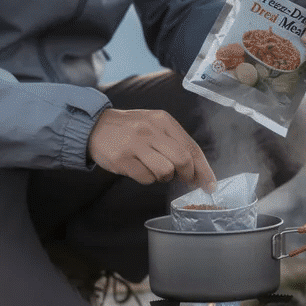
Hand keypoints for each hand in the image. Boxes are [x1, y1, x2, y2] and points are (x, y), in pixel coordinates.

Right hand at [88, 108, 216, 191]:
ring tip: (156, 170)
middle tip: (184, 179)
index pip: (192, 147)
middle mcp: (151, 130)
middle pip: (182, 160)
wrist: (95, 126)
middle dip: (187, 175)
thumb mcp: (155, 125)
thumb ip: (175, 142)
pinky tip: (140, 169)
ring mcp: (136, 144)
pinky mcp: (123, 159)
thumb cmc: (130, 129)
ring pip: (166, 171)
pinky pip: (146, 178)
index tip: (209, 184)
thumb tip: (196, 169)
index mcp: (164, 121)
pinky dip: (147, 179)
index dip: (204, 169)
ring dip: (165, 177)